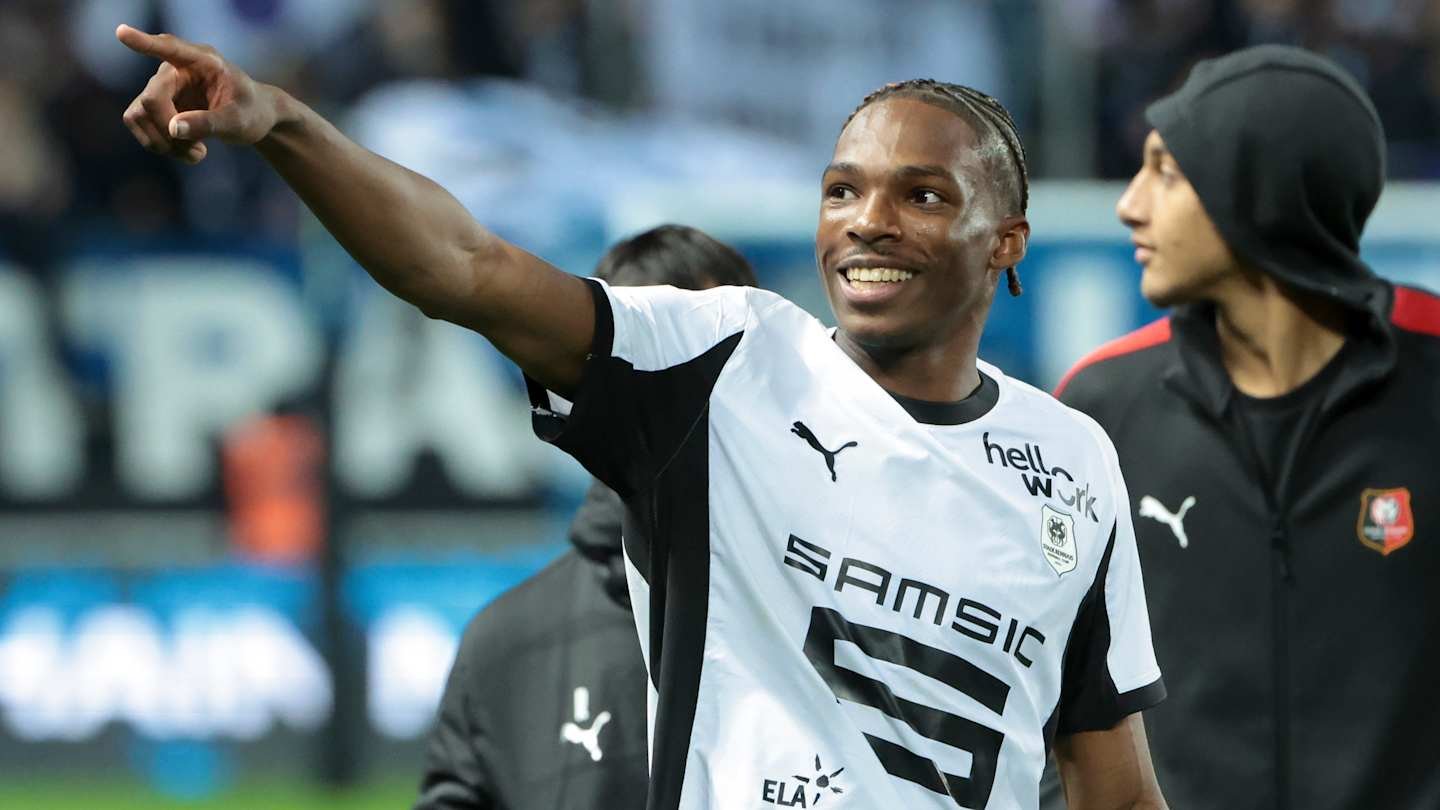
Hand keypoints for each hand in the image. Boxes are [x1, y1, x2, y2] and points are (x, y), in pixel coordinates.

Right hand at [115, 24, 278, 164]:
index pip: (169, 48)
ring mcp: (161, 87)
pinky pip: (141, 128)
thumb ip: (209, 123)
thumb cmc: (251, 111)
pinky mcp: (155, 106)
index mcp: (201, 61)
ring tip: (197, 154)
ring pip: (138, 116)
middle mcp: (174, 69)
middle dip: (169, 132)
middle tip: (200, 154)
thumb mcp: (239, 120)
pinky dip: (161, 146)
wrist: (252, 117)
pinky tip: (186, 151)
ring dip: (163, 144)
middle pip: (150, 100)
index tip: (122, 32)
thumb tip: (173, 128)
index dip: (143, 42)